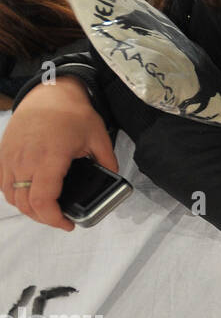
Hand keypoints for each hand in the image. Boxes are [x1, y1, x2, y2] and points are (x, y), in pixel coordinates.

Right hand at [0, 78, 115, 231]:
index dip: (54, 219)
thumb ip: (107, 162)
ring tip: (48, 210)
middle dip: (44, 218)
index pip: (42, 201)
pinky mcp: (4, 154)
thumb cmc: (72, 112)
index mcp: (50, 158)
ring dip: (28, 208)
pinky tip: (31, 196)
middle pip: (25, 204)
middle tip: (61, 219)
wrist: (48, 93)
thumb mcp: (98, 136)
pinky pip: (4, 183)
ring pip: (11, 196)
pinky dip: (15, 195)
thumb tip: (112, 179)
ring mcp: (11, 158)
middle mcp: (25, 161)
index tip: (68, 224)